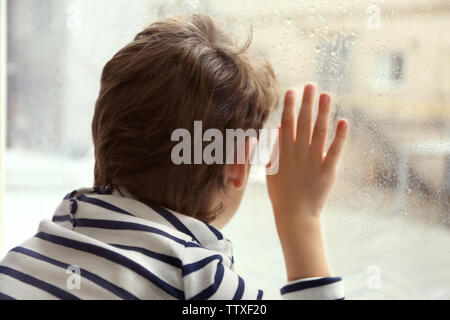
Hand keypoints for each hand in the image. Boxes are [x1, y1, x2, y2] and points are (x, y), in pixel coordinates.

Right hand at [266, 83, 347, 279]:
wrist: (295, 214)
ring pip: (319, 132)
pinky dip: (340, 136)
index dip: (290, 106)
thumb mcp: (271, 170)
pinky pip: (335, 150)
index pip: (287, 123)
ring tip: (326, 95)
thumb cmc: (281, 193)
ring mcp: (314, 160)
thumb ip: (273, 149)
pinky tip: (344, 121)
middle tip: (311, 85)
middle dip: (307, 102)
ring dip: (323, 112)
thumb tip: (278, 128)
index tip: (293, 90)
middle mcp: (299, 153)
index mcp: (284, 152)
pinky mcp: (328, 170)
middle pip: (303, 122)